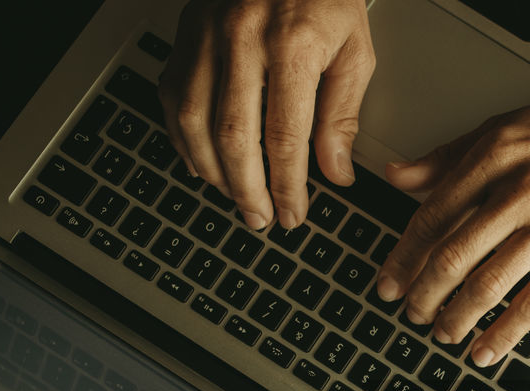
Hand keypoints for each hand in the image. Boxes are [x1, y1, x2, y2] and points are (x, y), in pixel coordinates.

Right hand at [158, 0, 373, 229]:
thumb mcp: (355, 51)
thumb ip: (343, 115)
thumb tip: (335, 172)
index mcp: (292, 44)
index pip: (284, 136)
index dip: (287, 186)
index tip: (293, 213)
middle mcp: (242, 37)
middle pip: (233, 137)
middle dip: (246, 190)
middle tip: (261, 218)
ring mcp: (206, 33)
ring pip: (194, 121)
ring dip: (212, 172)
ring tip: (235, 198)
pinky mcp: (186, 32)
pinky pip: (174, 97)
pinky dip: (184, 139)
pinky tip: (203, 162)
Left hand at [375, 46, 529, 367]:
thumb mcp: (501, 128)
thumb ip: (446, 157)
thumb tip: (396, 176)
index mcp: (492, 158)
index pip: (432, 217)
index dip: (404, 257)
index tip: (389, 282)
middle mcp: (519, 192)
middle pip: (454, 256)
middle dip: (424, 294)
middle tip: (411, 313)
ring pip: (489, 283)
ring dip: (456, 316)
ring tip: (442, 332)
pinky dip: (504, 331)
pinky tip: (485, 348)